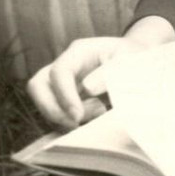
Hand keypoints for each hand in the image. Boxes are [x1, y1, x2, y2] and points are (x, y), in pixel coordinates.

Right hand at [26, 28, 166, 129]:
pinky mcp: (66, 98)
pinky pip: (55, 113)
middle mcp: (66, 65)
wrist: (137, 61)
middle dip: (51, 109)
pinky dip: (67, 123)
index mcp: (80, 51)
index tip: (78, 116)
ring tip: (95, 116)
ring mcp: (63, 82)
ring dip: (61, 118)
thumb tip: (87, 88)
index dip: (64, 96)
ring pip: (42, 102)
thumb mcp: (129, 60)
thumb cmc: (134, 58)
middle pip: (37, 86)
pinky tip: (91, 122)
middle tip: (76, 124)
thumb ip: (111, 72)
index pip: (59, 72)